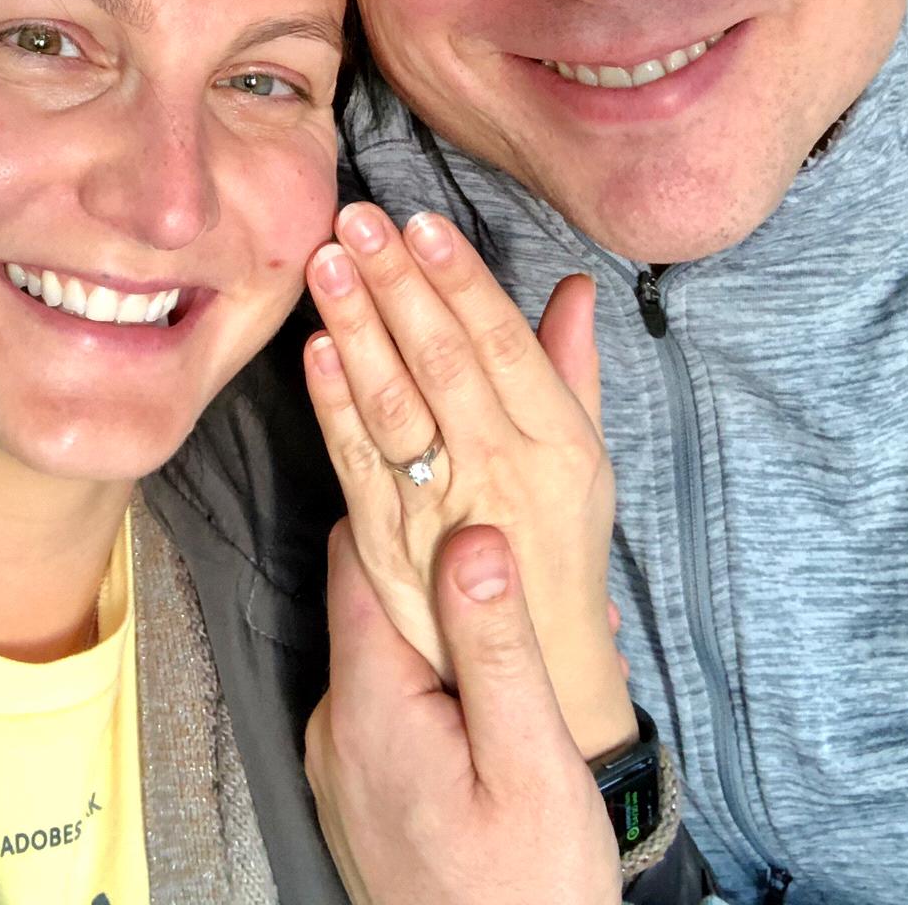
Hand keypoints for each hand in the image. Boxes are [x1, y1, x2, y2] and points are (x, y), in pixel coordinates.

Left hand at [305, 203, 633, 760]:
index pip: (501, 345)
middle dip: (396, 284)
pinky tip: (313, 353)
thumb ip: (573, 373)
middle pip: (440, 363)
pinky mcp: (389, 552)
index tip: (422, 222)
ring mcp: (438, 514)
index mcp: (558, 449)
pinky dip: (332, 408)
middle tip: (357, 217)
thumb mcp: (593, 463)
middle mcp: (500, 476)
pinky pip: (357, 469)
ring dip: (357, 328)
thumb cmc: (568, 558)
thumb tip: (574, 289)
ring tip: (328, 263)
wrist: (549, 690)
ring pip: (392, 406)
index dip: (459, 280)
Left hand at [306, 520, 622, 904]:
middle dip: (457, 584)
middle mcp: (335, 723)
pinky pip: (397, 708)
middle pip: (378, 603)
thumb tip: (470, 535)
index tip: (466, 487)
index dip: (408, 510)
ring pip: (395, 656)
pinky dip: (450, 692)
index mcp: (366, 703)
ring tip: (552, 653)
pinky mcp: (364, 790)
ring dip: (463, 642)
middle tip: (545, 595)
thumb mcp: (530, 761)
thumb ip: (495, 646)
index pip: (358, 557)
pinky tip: (516, 708)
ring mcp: (342, 761)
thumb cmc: (529, 890)